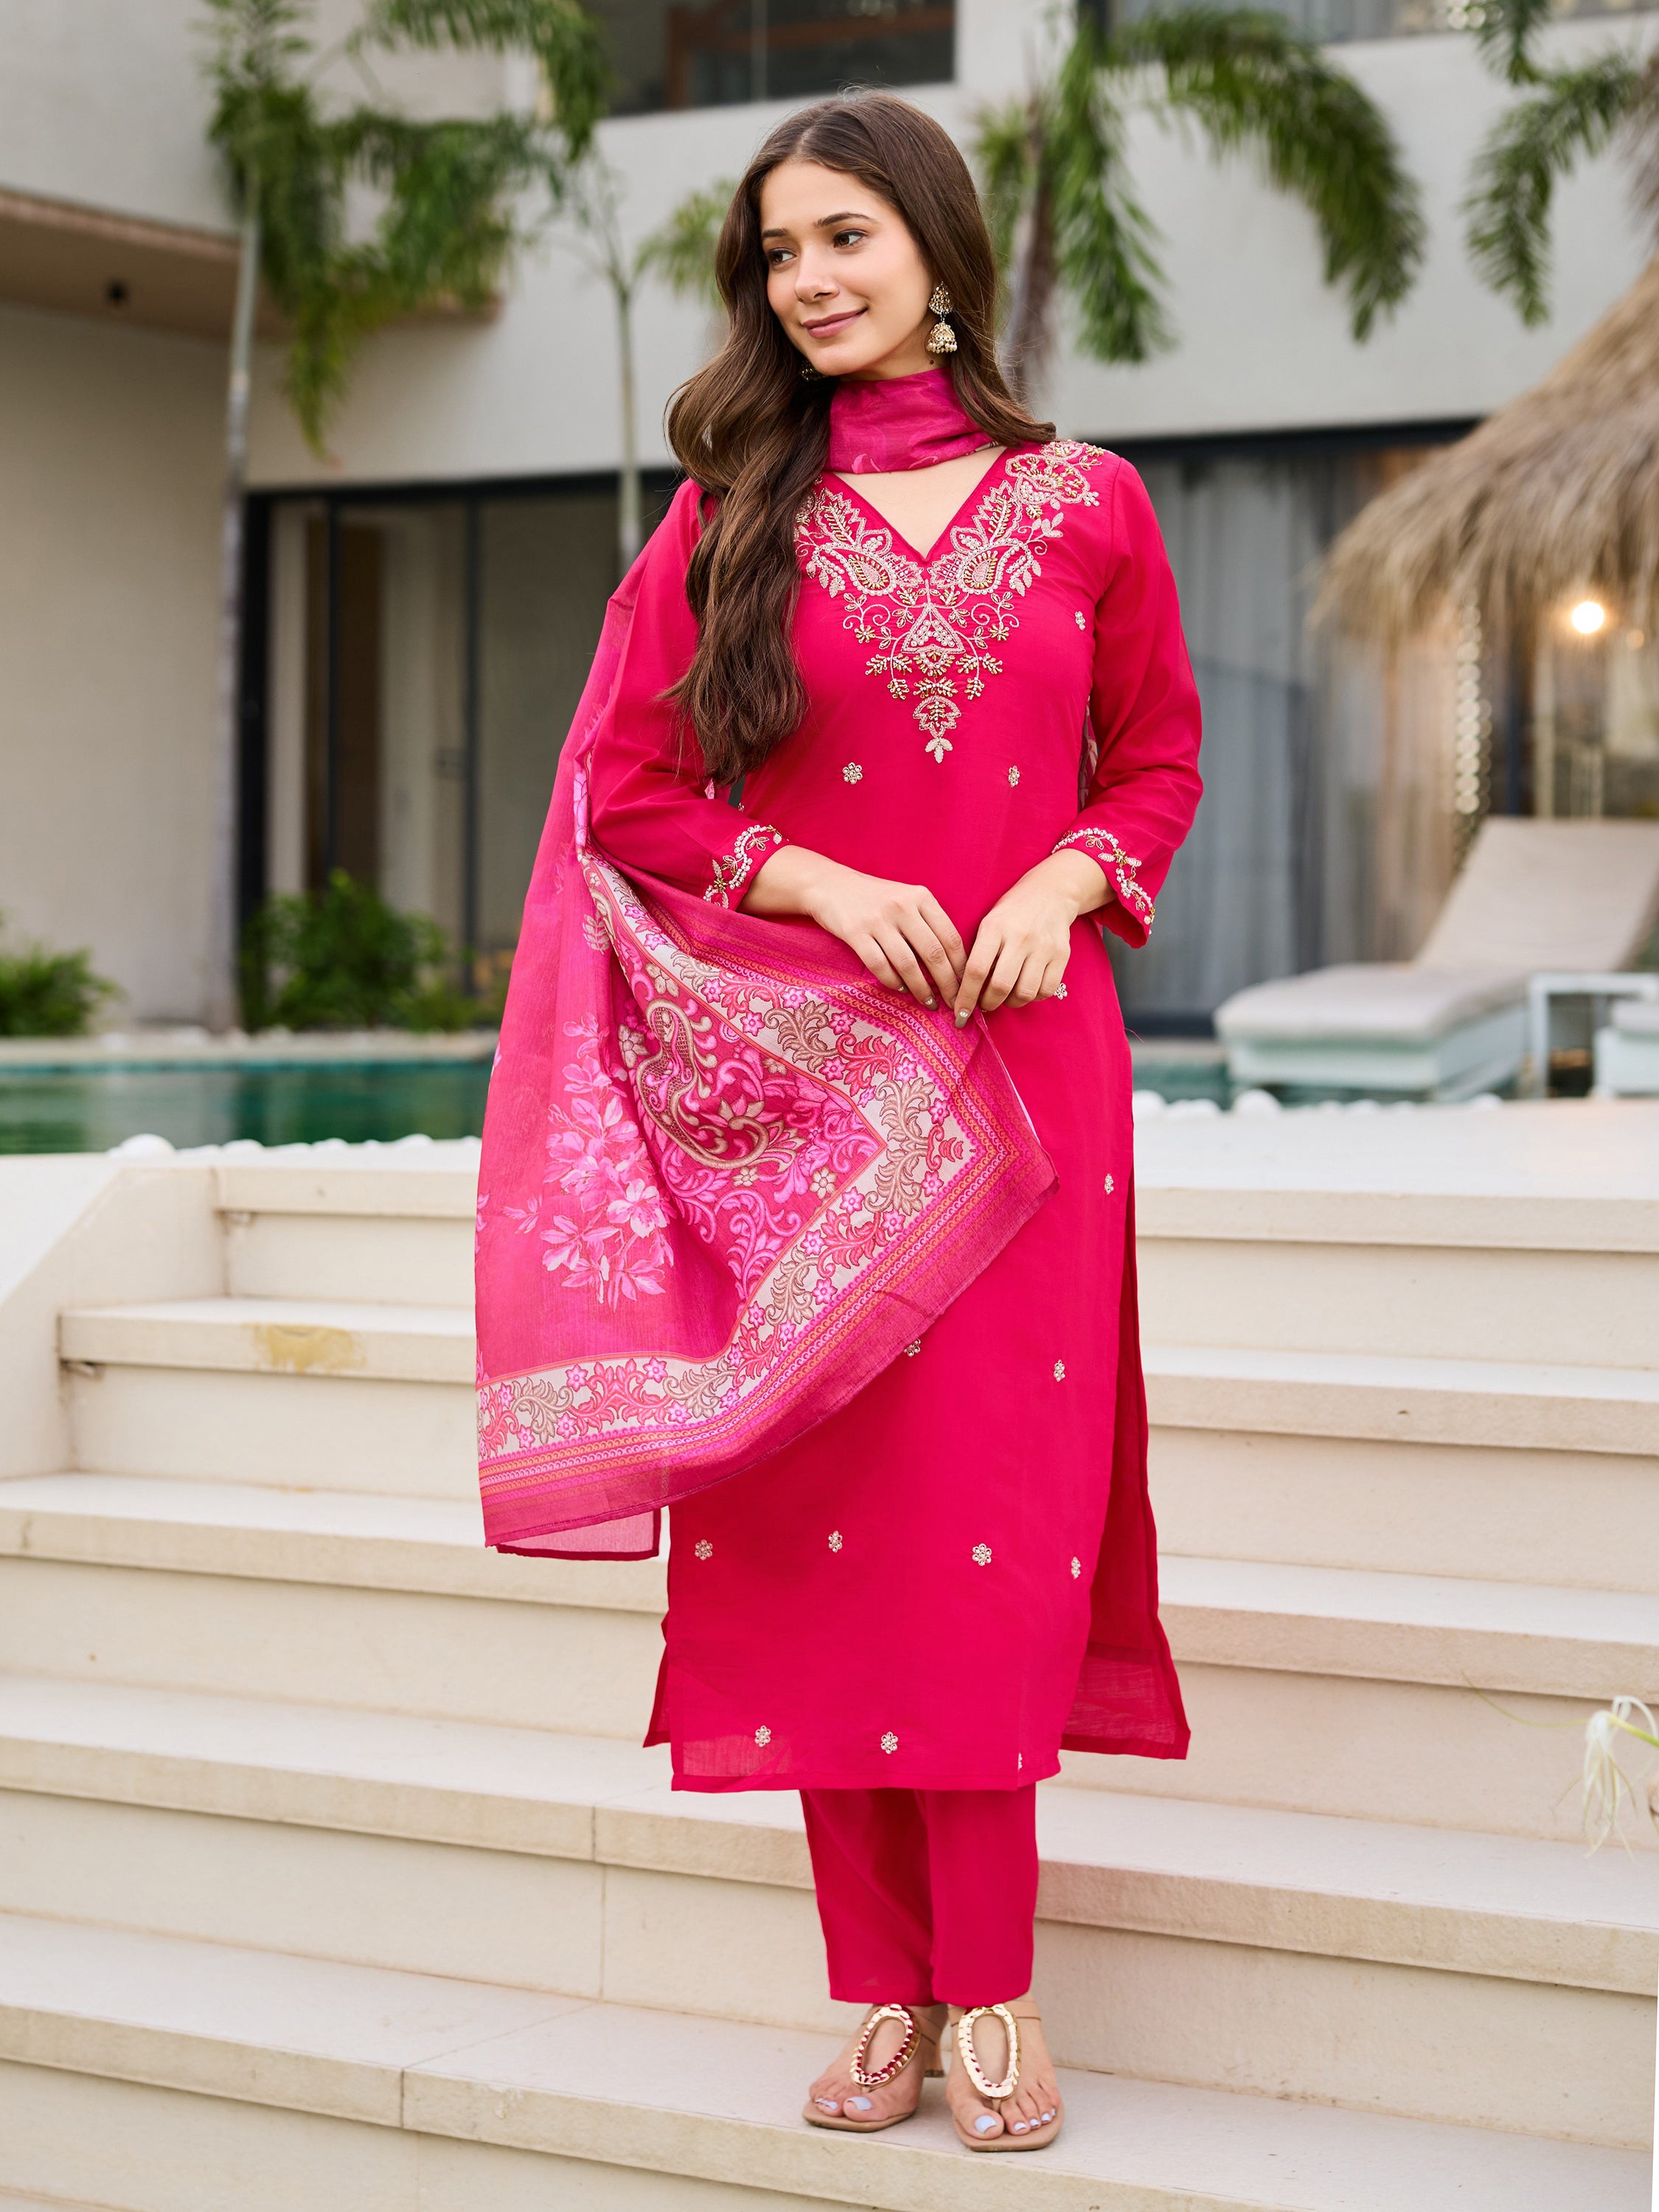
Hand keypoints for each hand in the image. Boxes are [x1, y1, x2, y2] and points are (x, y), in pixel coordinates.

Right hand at [743, 847, 964, 1009]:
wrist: (831, 885)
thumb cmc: (875, 898)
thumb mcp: (906, 899)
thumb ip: (928, 923)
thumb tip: (952, 964)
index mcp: (921, 897)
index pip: (950, 937)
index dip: (961, 967)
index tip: (966, 986)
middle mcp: (902, 907)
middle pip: (933, 954)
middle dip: (947, 984)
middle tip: (953, 1004)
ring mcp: (878, 920)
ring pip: (908, 964)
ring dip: (921, 989)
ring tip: (929, 1002)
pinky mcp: (856, 932)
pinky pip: (879, 965)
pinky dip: (893, 982)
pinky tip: (901, 989)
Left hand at [953, 852, 1105, 1024]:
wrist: (1050, 892)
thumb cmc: (1011, 913)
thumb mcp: (987, 924)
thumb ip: (978, 955)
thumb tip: (967, 994)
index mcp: (994, 927)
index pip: (976, 970)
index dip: (966, 997)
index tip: (960, 1014)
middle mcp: (1020, 937)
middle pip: (1000, 986)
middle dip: (988, 1004)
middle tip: (985, 1004)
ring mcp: (1044, 946)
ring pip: (1024, 993)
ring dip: (1011, 1003)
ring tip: (1006, 996)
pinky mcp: (1062, 954)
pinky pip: (1045, 990)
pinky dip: (1032, 997)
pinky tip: (1025, 988)